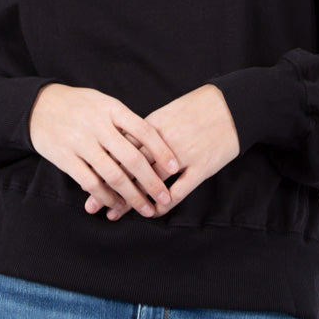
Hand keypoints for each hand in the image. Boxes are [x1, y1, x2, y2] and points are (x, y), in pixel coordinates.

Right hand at [29, 84, 179, 217]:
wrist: (39, 106)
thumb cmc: (78, 105)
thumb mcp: (103, 103)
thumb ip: (125, 120)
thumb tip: (153, 141)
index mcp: (112, 109)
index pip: (144, 131)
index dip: (162, 151)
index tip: (175, 167)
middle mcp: (98, 126)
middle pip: (132, 158)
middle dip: (152, 182)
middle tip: (164, 198)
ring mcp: (81, 143)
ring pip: (113, 175)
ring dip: (132, 195)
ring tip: (145, 208)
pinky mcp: (65, 158)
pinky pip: (90, 182)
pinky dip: (106, 197)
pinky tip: (116, 205)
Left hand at [84, 84, 239, 220]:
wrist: (233, 105)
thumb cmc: (199, 107)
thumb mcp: (168, 112)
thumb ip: (145, 130)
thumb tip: (122, 142)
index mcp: (152, 125)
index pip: (120, 148)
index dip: (102, 166)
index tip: (85, 178)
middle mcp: (163, 142)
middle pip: (129, 168)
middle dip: (108, 187)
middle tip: (90, 205)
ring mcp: (183, 156)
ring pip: (150, 182)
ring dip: (131, 200)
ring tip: (115, 213)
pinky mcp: (202, 167)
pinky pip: (180, 190)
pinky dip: (164, 204)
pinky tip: (153, 212)